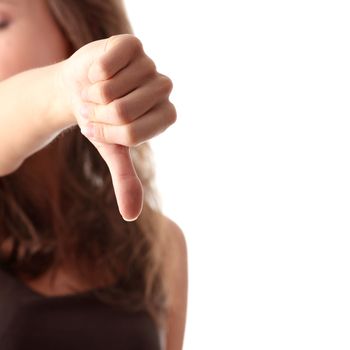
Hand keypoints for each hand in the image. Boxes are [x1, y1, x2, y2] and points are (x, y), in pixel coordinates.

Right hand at [60, 34, 176, 220]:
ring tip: (98, 89)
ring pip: (111, 90)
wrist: (81, 89)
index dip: (109, 132)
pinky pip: (107, 64)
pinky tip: (98, 70)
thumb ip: (126, 180)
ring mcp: (149, 65)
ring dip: (92, 94)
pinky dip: (92, 72)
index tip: (105, 125)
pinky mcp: (133, 45)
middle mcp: (163, 89)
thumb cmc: (101, 120)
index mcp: (166, 116)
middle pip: (123, 111)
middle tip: (99, 106)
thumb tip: (131, 216)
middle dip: (99, 114)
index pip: (134, 133)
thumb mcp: (113, 150)